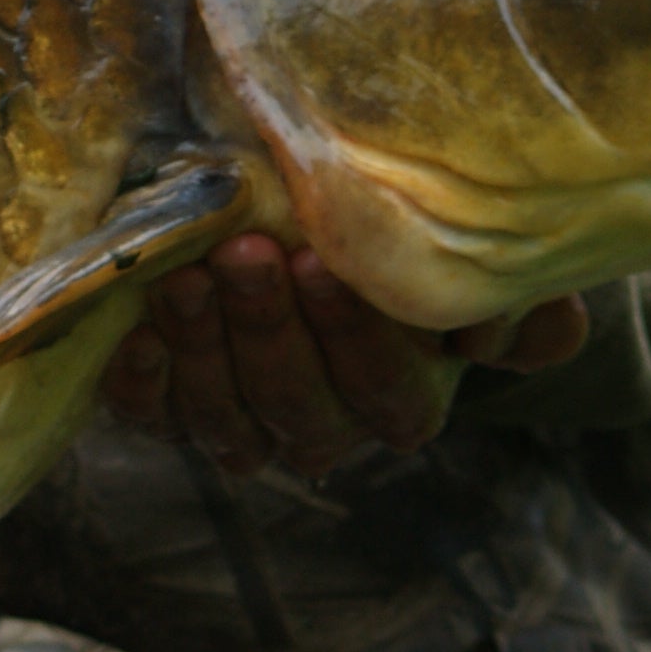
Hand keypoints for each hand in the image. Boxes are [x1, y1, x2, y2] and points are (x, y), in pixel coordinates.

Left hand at [98, 232, 590, 477]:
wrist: (302, 228)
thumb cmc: (397, 240)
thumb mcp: (462, 256)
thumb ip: (514, 296)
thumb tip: (500, 322)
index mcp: (405, 394)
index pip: (388, 392)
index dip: (354, 337)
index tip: (323, 263)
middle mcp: (326, 423)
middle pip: (301, 407)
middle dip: (270, 329)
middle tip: (246, 254)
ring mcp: (246, 422)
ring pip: (226, 419)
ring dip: (204, 348)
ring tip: (184, 277)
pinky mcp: (173, 408)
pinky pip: (154, 416)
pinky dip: (143, 380)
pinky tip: (137, 331)